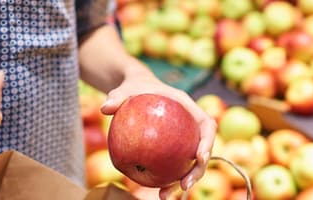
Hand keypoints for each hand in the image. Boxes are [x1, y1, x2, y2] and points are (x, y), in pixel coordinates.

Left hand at [100, 66, 216, 198]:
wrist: (136, 90)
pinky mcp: (174, 149)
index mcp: (188, 108)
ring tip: (164, 196)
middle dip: (198, 171)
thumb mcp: (126, 88)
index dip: (207, 142)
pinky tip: (155, 192)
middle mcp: (190, 126)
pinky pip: (174, 166)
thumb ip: (118, 96)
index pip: (206, 125)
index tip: (199, 158)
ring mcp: (184, 139)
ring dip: (182, 182)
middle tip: (185, 186)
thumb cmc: (134, 87)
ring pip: (189, 163)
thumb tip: (105, 108)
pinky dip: (167, 179)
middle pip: (202, 150)